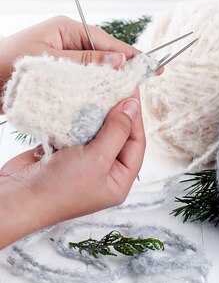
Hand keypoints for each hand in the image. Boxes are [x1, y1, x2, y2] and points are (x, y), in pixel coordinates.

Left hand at [0, 15, 160, 112]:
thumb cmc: (5, 64)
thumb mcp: (49, 61)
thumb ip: (85, 61)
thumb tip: (118, 59)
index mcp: (67, 29)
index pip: (107, 41)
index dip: (131, 54)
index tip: (152, 64)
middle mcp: (68, 42)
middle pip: (104, 56)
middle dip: (122, 70)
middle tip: (144, 84)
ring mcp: (64, 59)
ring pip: (94, 72)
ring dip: (107, 84)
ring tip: (127, 97)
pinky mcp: (58, 77)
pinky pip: (81, 83)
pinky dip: (92, 92)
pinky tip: (102, 103)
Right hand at [0, 89, 144, 248]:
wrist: (18, 196)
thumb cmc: (61, 187)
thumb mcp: (98, 159)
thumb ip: (117, 130)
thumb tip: (133, 106)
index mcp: (118, 180)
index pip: (136, 143)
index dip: (136, 117)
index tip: (132, 92)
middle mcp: (104, 171)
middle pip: (119, 135)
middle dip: (117, 112)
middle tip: (116, 86)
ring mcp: (83, 162)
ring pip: (98, 130)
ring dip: (98, 112)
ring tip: (100, 90)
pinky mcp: (65, 152)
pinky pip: (78, 129)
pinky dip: (79, 116)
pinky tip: (81, 101)